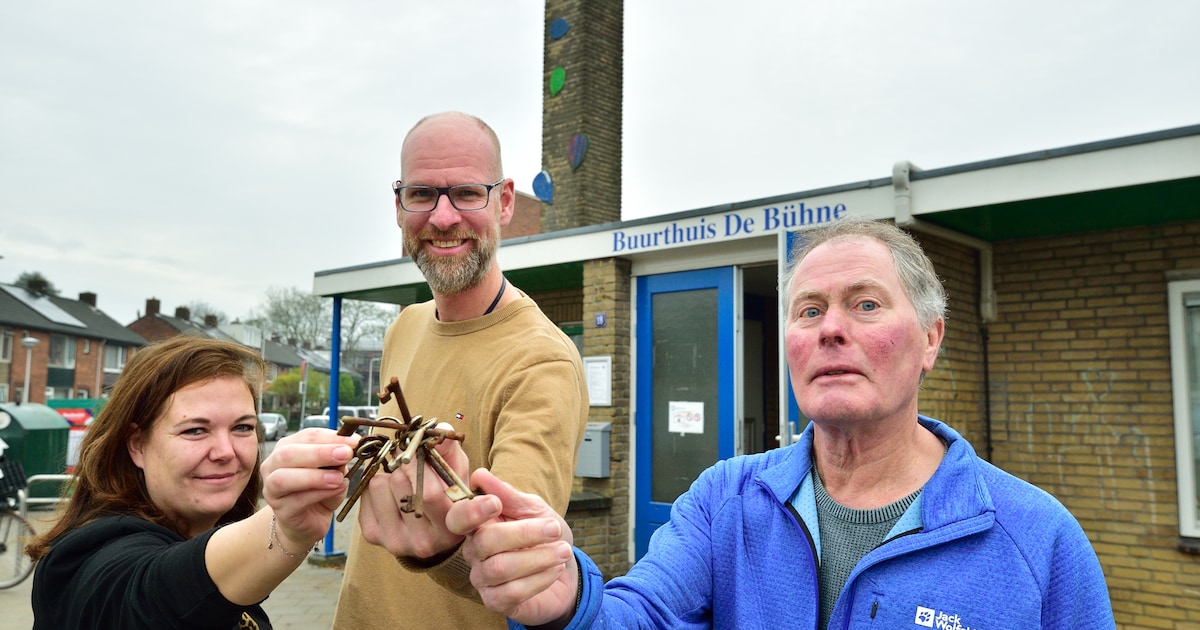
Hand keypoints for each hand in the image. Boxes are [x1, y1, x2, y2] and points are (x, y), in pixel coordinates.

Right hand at [260, 428, 357, 546]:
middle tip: (346, 454)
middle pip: (289, 453)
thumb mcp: (334, 470)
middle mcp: (273, 465)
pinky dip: (318, 494)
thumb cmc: (321, 489)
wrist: (310, 521)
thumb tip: (351, 446)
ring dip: (314, 476)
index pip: (306, 436)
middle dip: (320, 453)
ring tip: (339, 477)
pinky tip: (335, 490)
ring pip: (284, 478)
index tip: (354, 441)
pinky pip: (296, 501)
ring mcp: (272, 489)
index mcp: (287, 447)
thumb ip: (338, 458)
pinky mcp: (280, 511)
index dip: (330, 437)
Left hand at [356, 425, 471, 560]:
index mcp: (455, 527)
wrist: (420, 527)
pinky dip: (376, 481)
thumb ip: (450, 449)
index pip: (464, 518)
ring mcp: (398, 541)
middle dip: (411, 463)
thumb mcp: (455, 472)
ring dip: (391, 473)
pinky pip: (367, 490)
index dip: (477, 511)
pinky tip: (389, 491)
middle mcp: (428, 541)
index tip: (491, 504)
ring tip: (403, 481)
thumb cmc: (443, 493)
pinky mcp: (372, 535)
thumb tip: (441, 429)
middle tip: (416, 462)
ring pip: (383, 483)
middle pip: (412, 484)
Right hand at [449, 468, 577, 625]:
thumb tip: (480, 475)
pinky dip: (539, 578)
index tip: (495, 503)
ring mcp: (482, 578)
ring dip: (538, 557)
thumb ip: (509, 495)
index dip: (471, 511)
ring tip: (562, 550)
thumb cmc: (544, 534)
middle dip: (525, 533)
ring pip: (500, 568)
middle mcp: (473, 551)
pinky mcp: (495, 601)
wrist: (566, 569)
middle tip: (554, 528)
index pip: (458, 519)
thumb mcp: (533, 508)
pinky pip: (511, 592)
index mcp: (477, 524)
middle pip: (484, 542)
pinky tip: (555, 568)